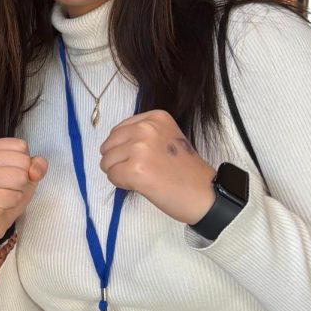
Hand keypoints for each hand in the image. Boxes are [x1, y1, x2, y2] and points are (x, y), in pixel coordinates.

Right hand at [0, 138, 47, 242]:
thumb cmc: (2, 196)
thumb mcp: (24, 175)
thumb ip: (35, 165)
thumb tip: (36, 170)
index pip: (20, 145)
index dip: (24, 163)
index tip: (8, 174)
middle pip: (22, 161)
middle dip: (22, 179)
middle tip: (5, 188)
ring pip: (20, 178)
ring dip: (18, 192)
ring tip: (3, 197)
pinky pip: (14, 196)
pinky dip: (12, 203)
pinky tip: (0, 206)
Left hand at [99, 111, 214, 223]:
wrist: (203, 193)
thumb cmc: (185, 170)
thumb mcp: (166, 138)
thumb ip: (142, 135)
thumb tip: (113, 144)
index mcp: (156, 117)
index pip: (118, 130)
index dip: (123, 148)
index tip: (142, 158)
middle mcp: (147, 128)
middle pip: (109, 145)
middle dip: (117, 160)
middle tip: (140, 170)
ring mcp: (140, 148)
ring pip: (107, 161)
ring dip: (119, 172)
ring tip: (142, 177)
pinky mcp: (135, 169)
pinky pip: (111, 176)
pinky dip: (121, 183)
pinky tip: (140, 185)